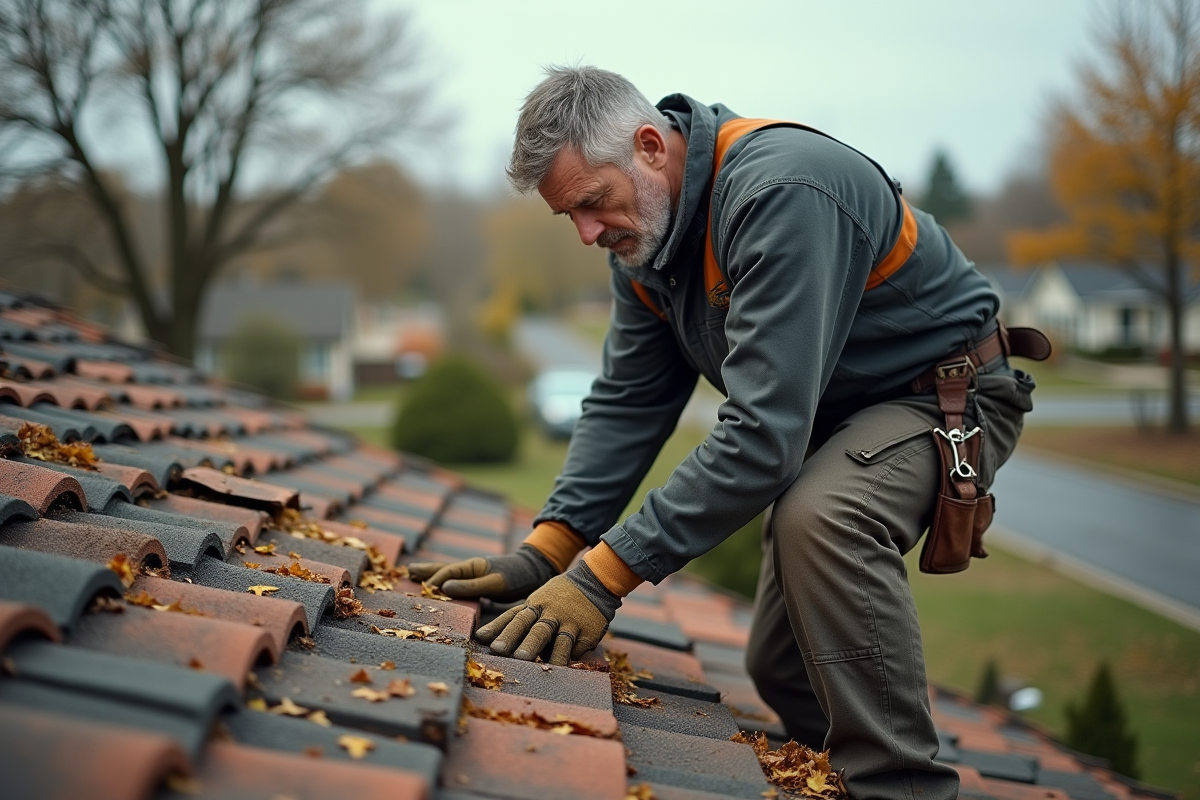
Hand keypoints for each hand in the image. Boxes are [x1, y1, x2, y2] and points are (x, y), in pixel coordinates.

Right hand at [407, 544, 557, 602]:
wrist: (536, 572)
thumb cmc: (518, 577)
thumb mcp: (496, 583)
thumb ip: (471, 586)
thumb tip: (443, 588)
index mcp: (472, 566)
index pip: (446, 574)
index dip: (433, 581)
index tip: (422, 590)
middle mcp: (470, 569)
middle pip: (442, 570)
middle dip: (425, 571)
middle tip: (406, 571)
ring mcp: (474, 576)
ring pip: (448, 576)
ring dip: (431, 576)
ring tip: (414, 576)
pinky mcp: (479, 584)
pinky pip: (457, 584)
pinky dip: (445, 584)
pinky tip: (441, 589)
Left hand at [474, 561, 620, 664]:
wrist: (593, 582)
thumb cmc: (555, 597)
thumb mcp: (533, 602)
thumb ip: (510, 620)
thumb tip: (479, 637)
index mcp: (535, 606)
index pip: (515, 619)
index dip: (502, 631)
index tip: (487, 643)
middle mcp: (552, 614)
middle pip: (536, 630)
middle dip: (525, 642)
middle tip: (513, 656)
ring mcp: (571, 622)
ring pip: (561, 640)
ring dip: (553, 654)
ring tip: (546, 668)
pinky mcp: (588, 632)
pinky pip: (579, 648)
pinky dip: (572, 656)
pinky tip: (567, 664)